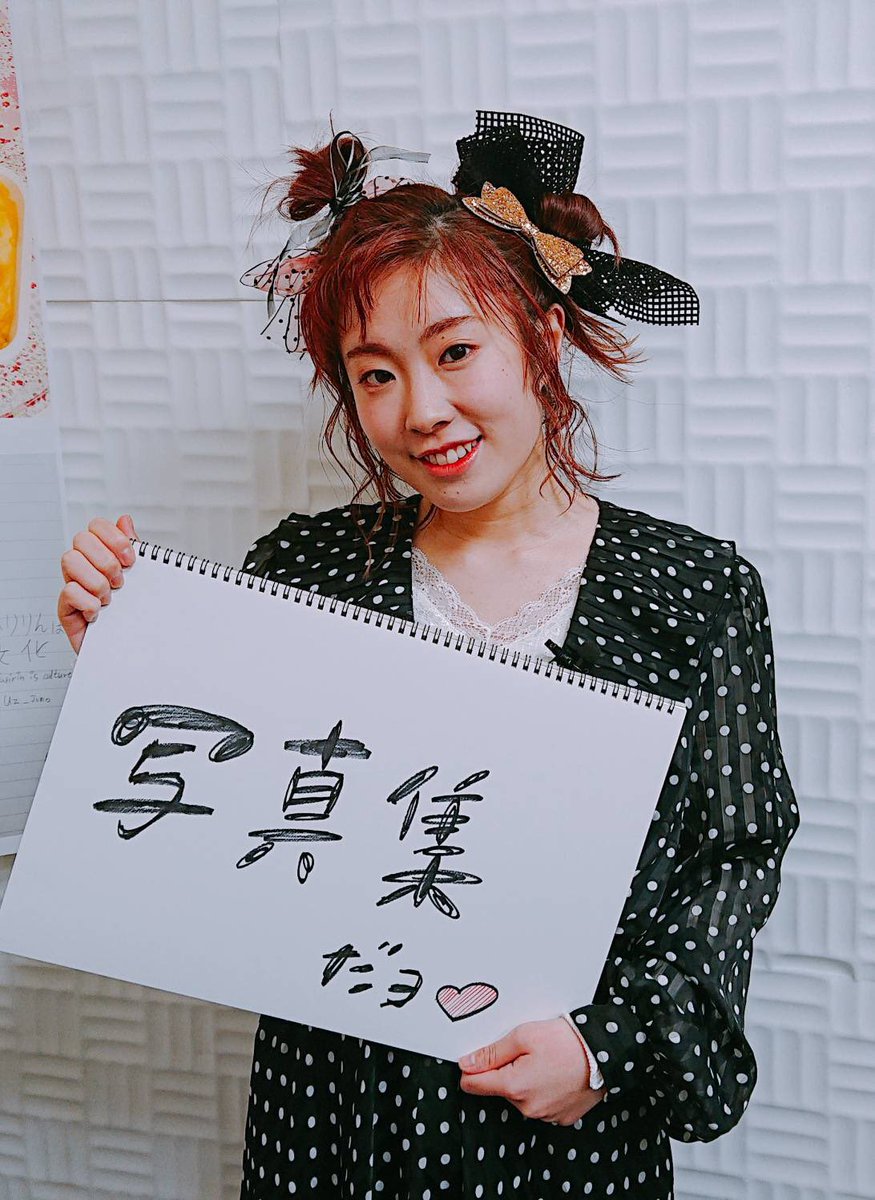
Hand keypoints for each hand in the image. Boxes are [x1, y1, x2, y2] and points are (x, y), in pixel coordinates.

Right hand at [58, 515, 138, 654]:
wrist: (135, 653)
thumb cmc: (136, 615)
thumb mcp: (142, 578)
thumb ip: (132, 548)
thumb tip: (125, 520)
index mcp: (103, 557)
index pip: (96, 527)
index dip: (113, 537)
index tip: (131, 559)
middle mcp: (85, 569)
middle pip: (81, 539)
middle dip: (106, 560)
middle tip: (120, 582)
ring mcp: (74, 588)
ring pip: (70, 560)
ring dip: (97, 581)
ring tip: (110, 599)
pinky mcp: (66, 611)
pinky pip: (68, 592)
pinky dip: (88, 602)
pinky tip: (99, 612)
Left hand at [458, 1017, 606, 1126]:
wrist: (604, 1054)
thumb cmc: (566, 1042)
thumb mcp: (523, 1036)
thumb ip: (491, 1053)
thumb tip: (466, 1064)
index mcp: (514, 1087)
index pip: (473, 1085)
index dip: (471, 1069)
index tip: (476, 1058)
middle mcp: (528, 1108)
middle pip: (501, 1089)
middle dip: (507, 1071)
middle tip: (526, 1052)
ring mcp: (546, 1116)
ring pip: (522, 1097)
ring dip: (526, 1081)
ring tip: (546, 1061)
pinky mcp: (561, 1118)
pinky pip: (541, 1104)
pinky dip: (544, 1090)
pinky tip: (556, 1074)